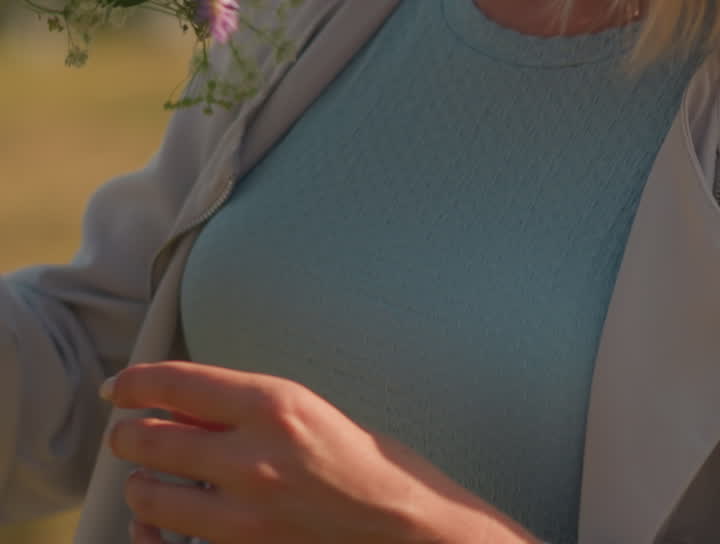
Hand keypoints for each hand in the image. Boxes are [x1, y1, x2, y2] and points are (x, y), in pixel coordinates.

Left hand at [104, 360, 535, 542]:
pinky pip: (173, 543)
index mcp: (274, 403)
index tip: (116, 386)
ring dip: (140, 482)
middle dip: (128, 433)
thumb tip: (184, 405)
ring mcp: (246, 514)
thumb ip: (247, 408)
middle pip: (152, 437)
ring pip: (151, 495)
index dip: (133, 381)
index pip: (176, 381)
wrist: (413, 530)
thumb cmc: (370, 463)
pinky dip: (154, 532)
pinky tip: (155, 524)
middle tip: (124, 432)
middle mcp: (253, 456)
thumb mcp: (308, 411)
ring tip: (144, 477)